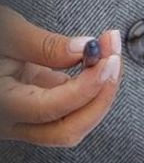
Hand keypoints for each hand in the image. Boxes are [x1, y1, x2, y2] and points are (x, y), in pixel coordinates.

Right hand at [0, 6, 122, 147]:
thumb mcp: (4, 32)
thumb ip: (44, 45)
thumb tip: (84, 50)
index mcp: (0, 104)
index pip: (51, 108)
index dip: (85, 87)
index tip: (106, 61)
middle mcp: (14, 121)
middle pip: (68, 129)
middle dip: (100, 97)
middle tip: (114, 59)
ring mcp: (29, 119)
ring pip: (75, 124)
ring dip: (101, 92)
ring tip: (109, 55)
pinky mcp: (41, 108)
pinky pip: (73, 108)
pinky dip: (93, 87)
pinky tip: (99, 63)